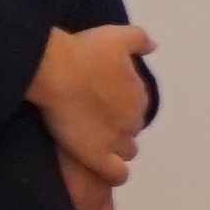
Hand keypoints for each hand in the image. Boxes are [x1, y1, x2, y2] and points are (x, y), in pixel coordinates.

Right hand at [30, 21, 152, 179]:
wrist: (57, 71)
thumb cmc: (84, 51)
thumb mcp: (117, 36)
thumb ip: (139, 40)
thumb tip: (153, 46)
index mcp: (138, 94)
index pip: (137, 107)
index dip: (121, 106)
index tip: (104, 103)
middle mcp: (133, 118)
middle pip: (131, 128)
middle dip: (118, 127)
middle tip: (94, 121)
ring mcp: (116, 139)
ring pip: (127, 151)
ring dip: (116, 148)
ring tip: (94, 142)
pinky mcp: (97, 155)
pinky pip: (116, 173)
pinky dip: (116, 173)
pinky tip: (105, 169)